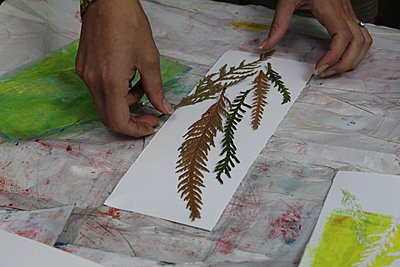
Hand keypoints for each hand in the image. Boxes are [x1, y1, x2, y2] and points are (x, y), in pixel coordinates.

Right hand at [76, 0, 173, 136]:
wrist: (108, 0)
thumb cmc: (128, 23)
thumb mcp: (149, 59)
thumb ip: (156, 89)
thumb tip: (164, 108)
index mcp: (110, 81)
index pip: (118, 121)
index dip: (135, 129)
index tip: (150, 125)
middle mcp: (93, 81)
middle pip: (109, 117)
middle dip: (131, 119)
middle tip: (150, 114)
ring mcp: (85, 74)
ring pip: (105, 103)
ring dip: (126, 102)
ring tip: (141, 83)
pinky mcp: (83, 68)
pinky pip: (100, 90)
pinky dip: (116, 91)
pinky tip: (128, 75)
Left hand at [260, 0, 372, 76]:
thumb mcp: (287, 0)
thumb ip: (278, 24)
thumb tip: (266, 46)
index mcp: (331, 9)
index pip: (342, 38)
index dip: (334, 57)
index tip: (318, 68)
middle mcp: (344, 12)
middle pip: (359, 43)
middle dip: (344, 63)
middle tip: (324, 73)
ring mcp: (348, 13)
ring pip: (364, 40)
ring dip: (353, 58)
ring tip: (333, 69)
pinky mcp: (346, 15)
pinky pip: (360, 35)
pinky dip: (355, 50)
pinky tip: (338, 58)